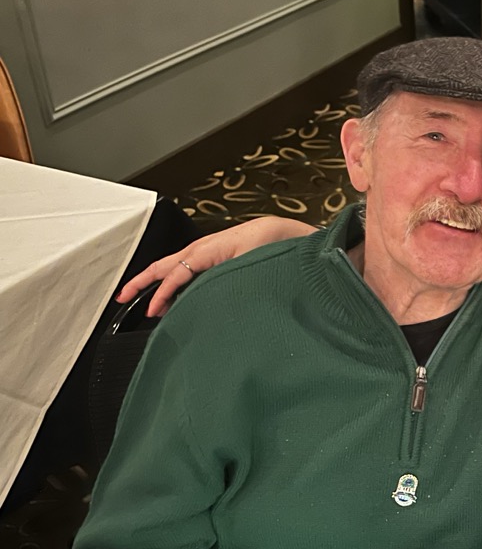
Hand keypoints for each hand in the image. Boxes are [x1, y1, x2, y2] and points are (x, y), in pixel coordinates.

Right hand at [117, 217, 314, 316]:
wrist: (291, 236)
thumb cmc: (274, 245)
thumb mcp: (247, 264)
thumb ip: (223, 278)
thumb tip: (201, 295)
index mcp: (207, 249)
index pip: (175, 274)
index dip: (162, 295)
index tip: (152, 312)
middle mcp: (204, 249)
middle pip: (164, 266)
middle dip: (141, 282)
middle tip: (122, 298)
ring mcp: (209, 252)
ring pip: (172, 266)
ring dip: (155, 281)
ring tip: (142, 298)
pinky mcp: (217, 256)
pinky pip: (186, 268)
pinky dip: (172, 279)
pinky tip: (174, 293)